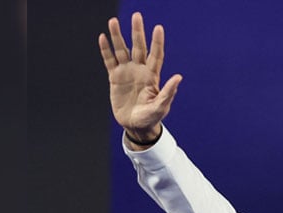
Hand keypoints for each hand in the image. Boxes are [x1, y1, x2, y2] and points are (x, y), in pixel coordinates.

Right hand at [98, 12, 181, 141]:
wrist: (136, 126)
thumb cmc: (151, 117)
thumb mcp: (161, 107)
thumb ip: (168, 92)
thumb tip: (179, 77)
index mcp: (152, 76)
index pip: (156, 55)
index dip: (157, 42)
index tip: (158, 28)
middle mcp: (140, 70)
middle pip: (138, 47)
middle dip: (137, 32)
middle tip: (137, 16)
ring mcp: (127, 73)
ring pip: (122, 50)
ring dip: (117, 36)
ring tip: (113, 21)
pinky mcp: (115, 78)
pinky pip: (109, 61)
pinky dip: (106, 50)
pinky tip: (103, 37)